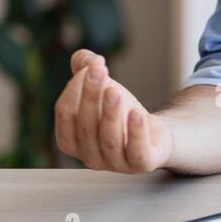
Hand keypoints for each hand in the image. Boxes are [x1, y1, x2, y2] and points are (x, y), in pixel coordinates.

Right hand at [54, 49, 174, 172]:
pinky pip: (136, 151)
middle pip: (85, 126)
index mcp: (72, 140)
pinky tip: (137, 113)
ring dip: (110, 113)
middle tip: (100, 69)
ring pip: (108, 139)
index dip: (75, 89)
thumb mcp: (102, 89)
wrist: (154, 135)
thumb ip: (86, 70)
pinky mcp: (140, 164)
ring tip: (115, 90)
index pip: (65, 115)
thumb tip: (82, 57)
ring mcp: (115, 164)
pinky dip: (135, 132)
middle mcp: (90, 156)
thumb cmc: (121, 113)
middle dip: (91, 95)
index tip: (93, 64)